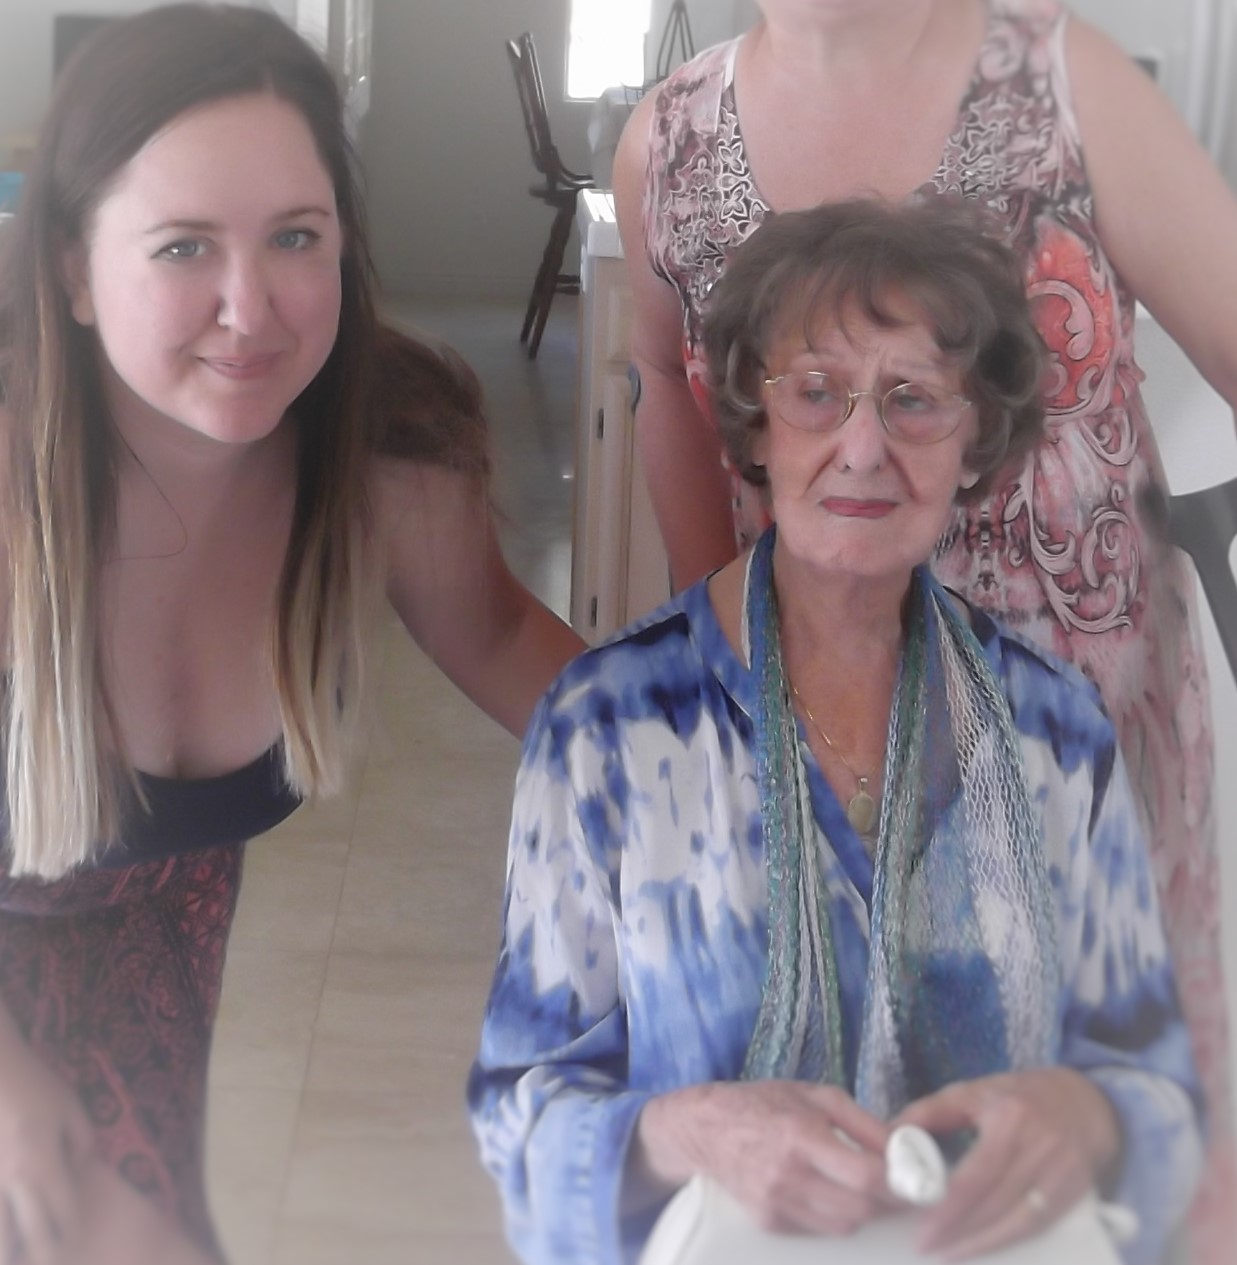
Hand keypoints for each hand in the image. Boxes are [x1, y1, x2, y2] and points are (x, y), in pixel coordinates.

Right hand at [0, 1036, 95, 1264]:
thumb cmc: (34, 1088)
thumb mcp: (71, 1109)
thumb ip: (81, 1145)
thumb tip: (77, 1174)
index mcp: (43, 1166)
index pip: (62, 1214)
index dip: (69, 1232)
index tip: (72, 1244)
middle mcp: (13, 1184)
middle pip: (28, 1235)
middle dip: (41, 1256)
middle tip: (50, 1263)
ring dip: (9, 1252)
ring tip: (16, 1259)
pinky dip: (0, 1228)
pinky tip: (5, 1235)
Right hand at [633, 1080, 897, 1235]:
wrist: (706, 1128)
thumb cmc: (766, 1103)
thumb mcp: (816, 1094)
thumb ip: (862, 1121)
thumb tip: (904, 1147)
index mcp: (802, 1135)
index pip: (864, 1175)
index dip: (897, 1184)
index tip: (916, 1181)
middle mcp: (788, 1174)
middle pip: (859, 1209)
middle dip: (886, 1202)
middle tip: (898, 1188)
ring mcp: (776, 1203)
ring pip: (843, 1225)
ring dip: (862, 1211)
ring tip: (864, 1189)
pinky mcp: (768, 1222)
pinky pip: (818, 1229)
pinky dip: (833, 1215)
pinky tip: (829, 1193)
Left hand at [892, 1068, 1120, 1260]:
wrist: (1086, 1103)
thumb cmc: (1018, 1096)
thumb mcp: (974, 1091)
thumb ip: (931, 1111)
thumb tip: (891, 1134)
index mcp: (1009, 1118)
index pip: (977, 1171)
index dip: (949, 1202)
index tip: (920, 1221)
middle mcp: (1038, 1147)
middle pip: (995, 1199)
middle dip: (958, 1227)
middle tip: (924, 1245)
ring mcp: (1060, 1173)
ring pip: (1017, 1219)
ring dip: (980, 1242)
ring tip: (946, 1254)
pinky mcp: (1072, 1194)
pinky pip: (1036, 1226)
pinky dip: (1007, 1240)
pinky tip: (981, 1248)